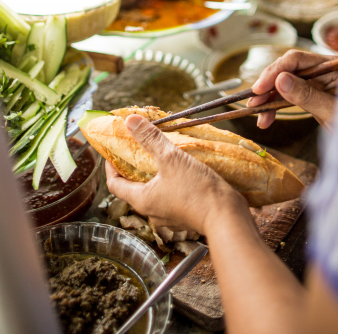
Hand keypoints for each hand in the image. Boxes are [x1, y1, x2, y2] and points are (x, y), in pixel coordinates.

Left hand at [104, 115, 247, 235]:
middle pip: (133, 187)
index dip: (110, 166)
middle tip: (136, 148)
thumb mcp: (171, 159)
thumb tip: (130, 121)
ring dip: (153, 174)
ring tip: (159, 155)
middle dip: (133, 167)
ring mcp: (169, 215)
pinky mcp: (185, 214)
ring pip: (154, 191)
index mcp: (142, 200)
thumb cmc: (196, 190)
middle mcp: (152, 211)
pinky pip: (170, 195)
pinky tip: (180, 168)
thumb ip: (150, 138)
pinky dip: (170, 181)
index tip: (112, 151)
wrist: (227, 217)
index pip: (114, 184)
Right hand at [247, 50, 337, 128]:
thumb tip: (280, 80)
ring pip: (287, 83)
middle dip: (269, 86)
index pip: (298, 59)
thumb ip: (308, 95)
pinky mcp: (316, 94)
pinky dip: (278, 105)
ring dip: (270, 99)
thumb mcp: (334, 112)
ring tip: (260, 117)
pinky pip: (292, 95)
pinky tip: (268, 118)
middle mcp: (326, 69)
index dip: (275, 72)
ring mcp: (321, 82)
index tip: (259, 89)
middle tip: (253, 103)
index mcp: (336, 66)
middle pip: (289, 69)